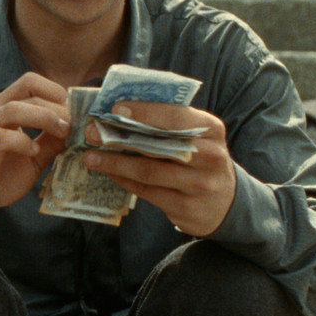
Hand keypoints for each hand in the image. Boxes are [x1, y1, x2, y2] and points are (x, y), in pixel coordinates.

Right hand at [0, 72, 71, 228]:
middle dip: (57, 106)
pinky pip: (0, 137)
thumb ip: (52, 141)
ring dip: (44, 118)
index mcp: (2, 108)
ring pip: (14, 109)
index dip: (55, 91)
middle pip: (26, 89)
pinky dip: (22, 142)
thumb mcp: (34, 157)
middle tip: (75, 125)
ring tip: (62, 133)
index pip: (30, 82)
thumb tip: (78, 129)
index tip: (74, 111)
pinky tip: (33, 152)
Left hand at [84, 101, 235, 236]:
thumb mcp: (198, 136)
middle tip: (92, 132)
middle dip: (121, 138)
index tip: (115, 108)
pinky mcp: (185, 207)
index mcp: (211, 130)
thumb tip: (122, 109)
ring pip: (148, 172)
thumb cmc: (201, 158)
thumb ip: (170, 122)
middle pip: (159, 145)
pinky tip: (108, 171)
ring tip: (90, 157)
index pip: (177, 117)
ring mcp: (198, 184)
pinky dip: (123, 180)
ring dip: (115, 163)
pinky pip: (146, 191)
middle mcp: (209, 157)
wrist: (225, 202)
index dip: (145, 112)